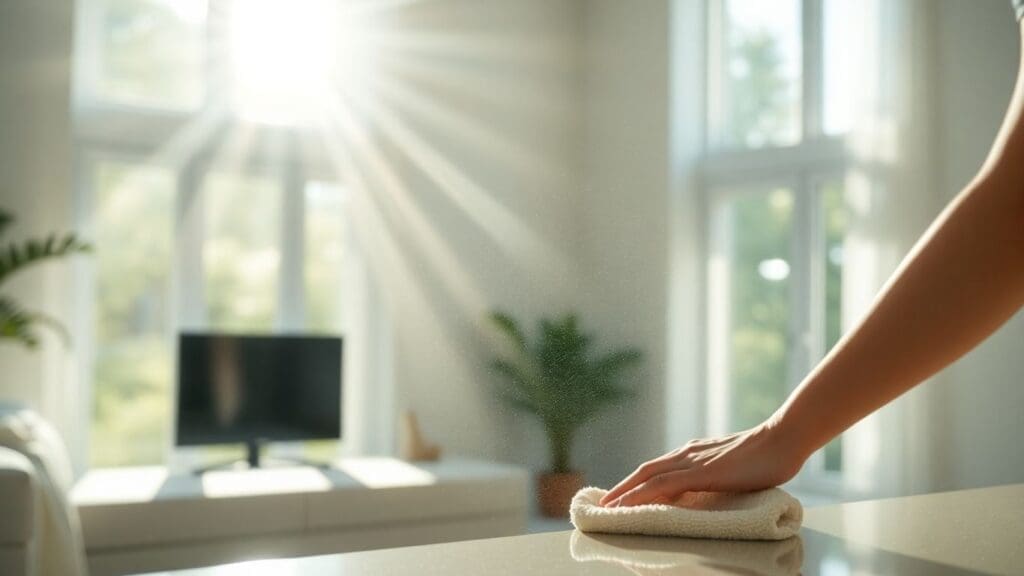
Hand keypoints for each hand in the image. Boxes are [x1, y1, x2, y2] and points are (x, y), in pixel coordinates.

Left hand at [599, 419, 806, 507]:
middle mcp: (688, 454)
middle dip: (622, 488)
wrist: (784, 438)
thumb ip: (717, 477)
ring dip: (625, 493)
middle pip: (645, 471)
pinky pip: (663, 485)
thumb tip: (707, 492)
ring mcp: (693, 461)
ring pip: (648, 477)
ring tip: (607, 507)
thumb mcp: (734, 469)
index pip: (658, 469)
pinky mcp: (701, 471)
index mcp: (695, 454)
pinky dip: (641, 494)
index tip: (621, 496)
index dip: (637, 483)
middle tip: (603, 504)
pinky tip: (629, 505)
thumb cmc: (768, 455)